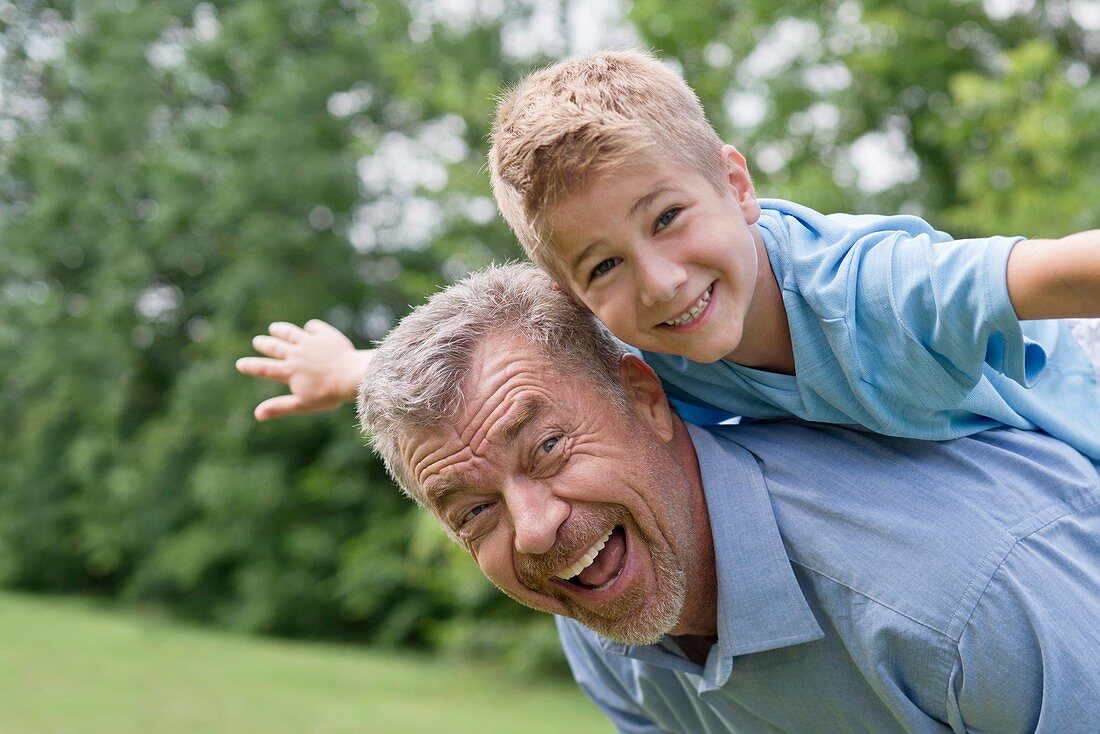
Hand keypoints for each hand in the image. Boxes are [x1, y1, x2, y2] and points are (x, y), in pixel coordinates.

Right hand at [235, 319, 373, 420]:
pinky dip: (310, 328)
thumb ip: (280, 407)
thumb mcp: (302, 404)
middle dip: (264, 344)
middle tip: (257, 341)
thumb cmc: (328, 394)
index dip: (251, 366)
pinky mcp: (325, 335)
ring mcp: (310, 342)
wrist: (351, 376)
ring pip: (291, 333)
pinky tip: (309, 328)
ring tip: (274, 328)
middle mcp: (296, 354)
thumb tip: (257, 415)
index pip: (264, 368)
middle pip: (275, 347)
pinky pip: (314, 327)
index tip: (240, 364)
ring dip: (281, 330)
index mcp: (289, 371)